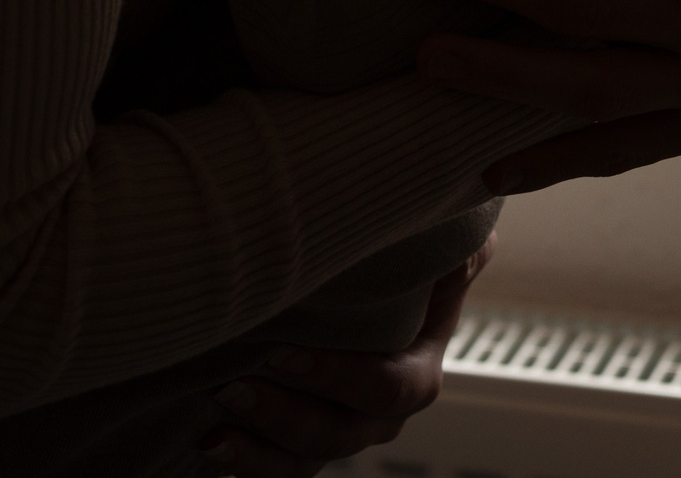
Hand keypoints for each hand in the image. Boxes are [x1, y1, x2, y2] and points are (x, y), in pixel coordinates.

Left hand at [196, 239, 490, 476]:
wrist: (362, 302)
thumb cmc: (399, 271)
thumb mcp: (434, 258)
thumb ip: (455, 250)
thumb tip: (474, 228)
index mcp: (415, 373)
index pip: (388, 388)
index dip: (338, 378)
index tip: (283, 353)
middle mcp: (376, 417)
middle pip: (336, 435)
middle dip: (283, 417)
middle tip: (231, 386)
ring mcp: (334, 436)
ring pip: (301, 464)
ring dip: (255, 453)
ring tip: (211, 432)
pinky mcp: (295, 447)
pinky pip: (272, 472)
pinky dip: (241, 464)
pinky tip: (206, 444)